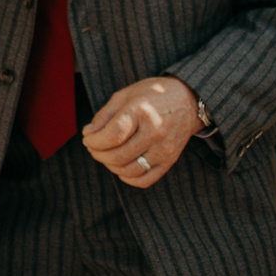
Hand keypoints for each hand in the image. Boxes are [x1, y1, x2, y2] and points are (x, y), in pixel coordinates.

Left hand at [80, 75, 202, 188]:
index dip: (94, 141)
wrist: (188, 101)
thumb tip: (88, 134)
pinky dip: (128, 177)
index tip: (87, 138)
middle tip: (93, 147)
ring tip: (105, 155)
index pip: (112, 136)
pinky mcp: (170, 160)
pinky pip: (145, 179)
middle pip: (118, 156)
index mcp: (141, 111)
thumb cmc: (153, 95)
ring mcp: (164, 149)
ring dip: (110, 166)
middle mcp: (155, 132)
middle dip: (98, 154)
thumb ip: (104, 115)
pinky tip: (121, 166)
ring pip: (129, 170)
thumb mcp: (125, 95)